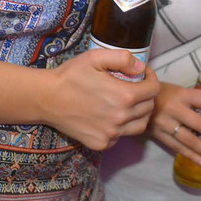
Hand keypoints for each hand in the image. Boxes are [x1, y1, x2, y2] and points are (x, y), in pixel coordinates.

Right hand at [42, 48, 158, 150]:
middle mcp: (121, 118)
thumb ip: (123, 58)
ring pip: (139, 126)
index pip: (153, 90)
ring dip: (139, 113)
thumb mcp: (96, 57)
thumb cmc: (71, 75)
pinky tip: (110, 115)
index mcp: (124, 96)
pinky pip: (121, 137)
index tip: (143, 74)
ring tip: (128, 103)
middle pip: (149, 108)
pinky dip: (122, 127)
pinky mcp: (101, 144)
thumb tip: (141, 67)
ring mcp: (111, 134)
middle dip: (146, 95)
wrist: (47, 98)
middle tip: (135, 86)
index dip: (151, 78)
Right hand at [149, 82, 200, 168]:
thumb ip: (194, 100)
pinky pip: (178, 148)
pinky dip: (192, 157)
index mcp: (182, 94)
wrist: (134, 100)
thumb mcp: (178, 90)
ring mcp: (166, 123)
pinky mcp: (159, 135)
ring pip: (190, 140)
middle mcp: (175, 108)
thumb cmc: (161, 93)